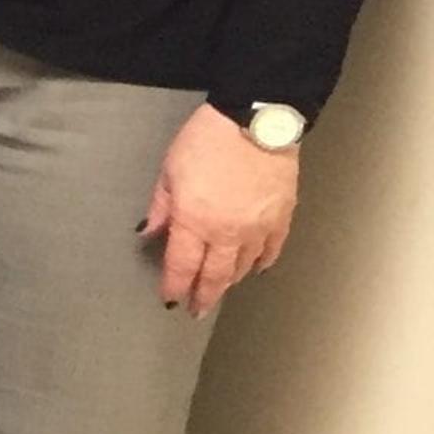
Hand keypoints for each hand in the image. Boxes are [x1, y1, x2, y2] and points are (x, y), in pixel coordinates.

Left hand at [142, 105, 298, 317]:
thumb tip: (150, 232)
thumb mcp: (169, 171)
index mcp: (195, 221)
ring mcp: (259, 228)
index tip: (170, 300)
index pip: (182, 266)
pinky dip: (262, 262)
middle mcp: (228, 232)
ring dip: (231, 280)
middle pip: (215, 275)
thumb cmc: (206, 141)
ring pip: (244, 266)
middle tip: (196, 310)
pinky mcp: (282, 218)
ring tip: (220, 289)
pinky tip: (256, 268)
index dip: (175, 286)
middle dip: (204, 295)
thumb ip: (161, 207)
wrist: (255, 122)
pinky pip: (272, 250)